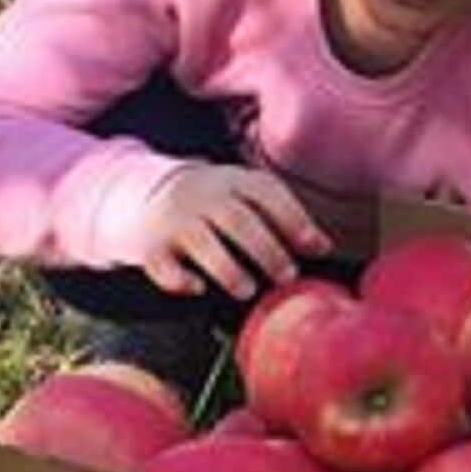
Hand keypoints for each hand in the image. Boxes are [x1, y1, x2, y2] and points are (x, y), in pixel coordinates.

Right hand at [132, 163, 329, 299]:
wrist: (147, 193)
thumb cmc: (216, 204)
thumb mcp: (245, 196)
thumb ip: (282, 217)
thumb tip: (324, 247)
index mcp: (234, 181)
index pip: (266, 193)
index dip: (294, 219)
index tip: (317, 248)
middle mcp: (203, 196)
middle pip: (237, 220)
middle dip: (266, 250)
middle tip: (287, 277)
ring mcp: (174, 219)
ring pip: (202, 242)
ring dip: (228, 269)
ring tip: (248, 291)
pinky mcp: (150, 246)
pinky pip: (162, 264)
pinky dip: (179, 278)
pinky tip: (197, 288)